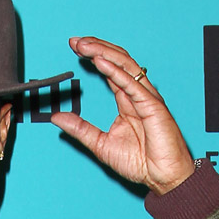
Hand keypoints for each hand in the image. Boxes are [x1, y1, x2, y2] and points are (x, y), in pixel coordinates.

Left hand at [51, 37, 194, 195]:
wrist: (161, 178)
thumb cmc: (139, 162)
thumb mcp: (100, 144)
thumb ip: (80, 129)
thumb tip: (57, 117)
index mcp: (127, 101)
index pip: (110, 70)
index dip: (93, 56)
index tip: (74, 48)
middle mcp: (137, 95)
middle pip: (117, 62)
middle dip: (96, 48)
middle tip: (75, 41)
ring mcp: (146, 99)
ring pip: (126, 66)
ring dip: (104, 53)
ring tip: (84, 45)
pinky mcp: (153, 107)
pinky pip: (133, 86)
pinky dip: (117, 72)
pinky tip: (102, 62)